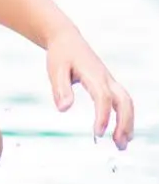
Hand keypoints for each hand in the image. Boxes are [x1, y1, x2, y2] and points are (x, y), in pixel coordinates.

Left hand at [46, 32, 133, 149]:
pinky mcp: (108, 84)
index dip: (103, 116)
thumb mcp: (55, 69)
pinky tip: (120, 131)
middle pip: (124, 102)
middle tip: (119, 144)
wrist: (67, 39)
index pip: (103, 98)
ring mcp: (110, 81)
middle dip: (125, 123)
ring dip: (127, 123)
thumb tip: (63, 109)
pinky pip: (122, 102)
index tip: (98, 133)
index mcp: (93, 75)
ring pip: (126, 103)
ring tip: (122, 144)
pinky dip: (125, 117)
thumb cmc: (61, 54)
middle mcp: (106, 78)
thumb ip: (60, 89)